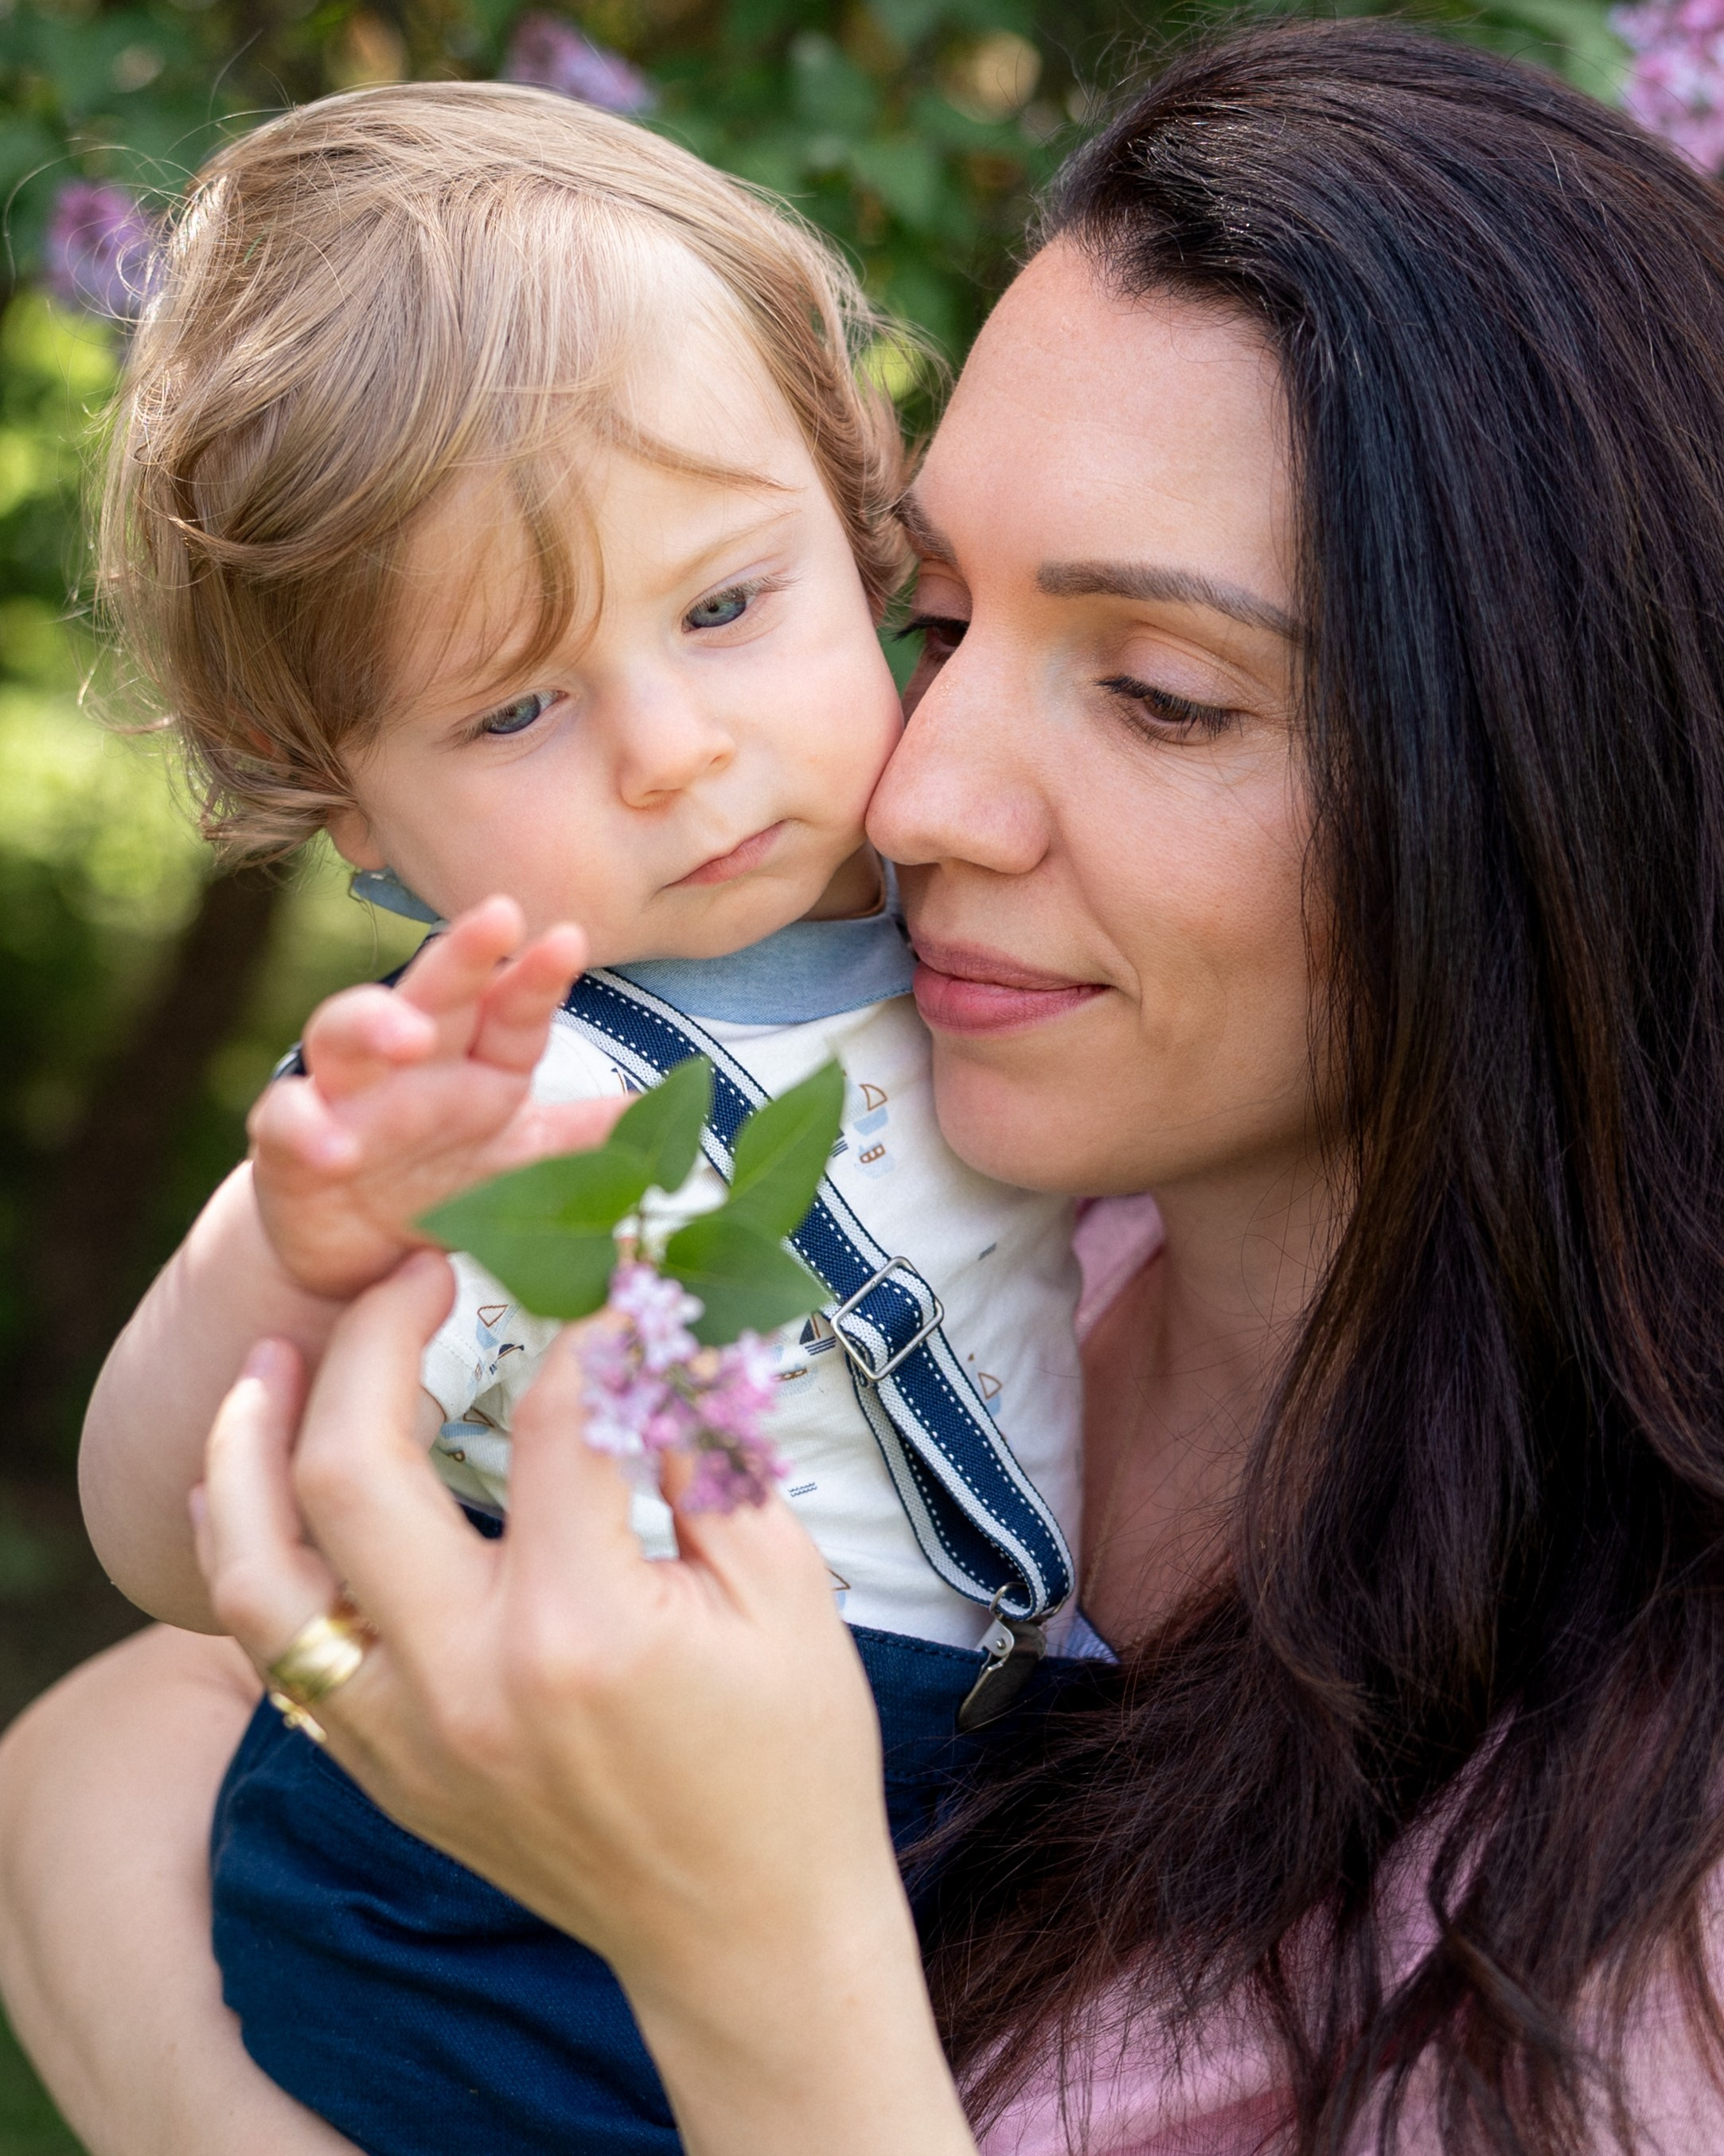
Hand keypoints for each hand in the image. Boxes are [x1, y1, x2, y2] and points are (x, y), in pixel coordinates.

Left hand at [192, 1258, 975, 2155]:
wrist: (744, 1939)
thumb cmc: (790, 1761)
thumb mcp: (787, 1592)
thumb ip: (712, 1454)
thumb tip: (658, 1331)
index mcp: (584, 1629)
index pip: (556, 1416)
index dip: (588, 1320)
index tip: (605, 1271)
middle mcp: (465, 1680)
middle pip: (353, 1469)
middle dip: (374, 1337)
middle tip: (417, 1268)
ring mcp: (406, 1734)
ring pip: (260, 1570)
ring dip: (247, 1448)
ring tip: (267, 1358)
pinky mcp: (383, 1768)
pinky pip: (274, 1649)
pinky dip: (251, 1555)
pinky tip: (260, 1488)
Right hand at [249, 898, 624, 1297]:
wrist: (361, 1257)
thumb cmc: (446, 1186)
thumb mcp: (524, 1164)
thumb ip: (585, 1136)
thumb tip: (672, 1105)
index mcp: (477, 1062)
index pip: (511, 1009)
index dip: (537, 977)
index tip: (571, 940)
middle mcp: (413, 1062)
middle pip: (434, 993)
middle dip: (462, 955)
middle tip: (497, 918)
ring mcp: (347, 1096)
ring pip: (346, 1034)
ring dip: (374, 1024)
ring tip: (410, 1034)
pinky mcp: (291, 1145)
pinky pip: (289, 1122)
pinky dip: (306, 1128)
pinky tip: (334, 1144)